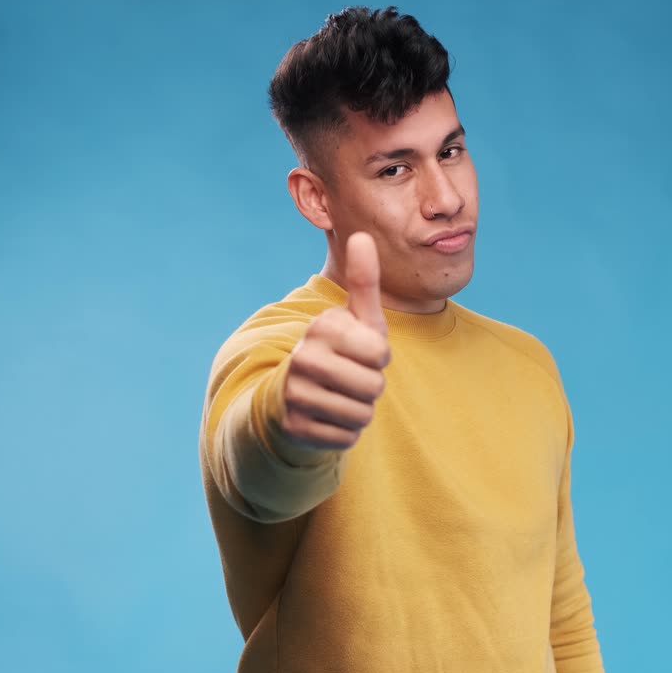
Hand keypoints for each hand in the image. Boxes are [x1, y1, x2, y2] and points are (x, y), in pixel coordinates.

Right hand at [280, 232, 390, 450]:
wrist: (290, 395)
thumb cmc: (337, 352)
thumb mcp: (354, 318)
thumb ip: (363, 279)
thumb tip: (362, 234)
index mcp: (323, 327)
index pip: (381, 353)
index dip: (378, 357)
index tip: (359, 352)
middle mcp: (304, 357)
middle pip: (374, 387)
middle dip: (370, 387)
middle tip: (349, 379)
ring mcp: (295, 393)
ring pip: (361, 414)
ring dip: (358, 410)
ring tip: (338, 397)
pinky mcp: (294, 427)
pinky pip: (346, 438)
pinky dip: (343, 432)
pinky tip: (327, 417)